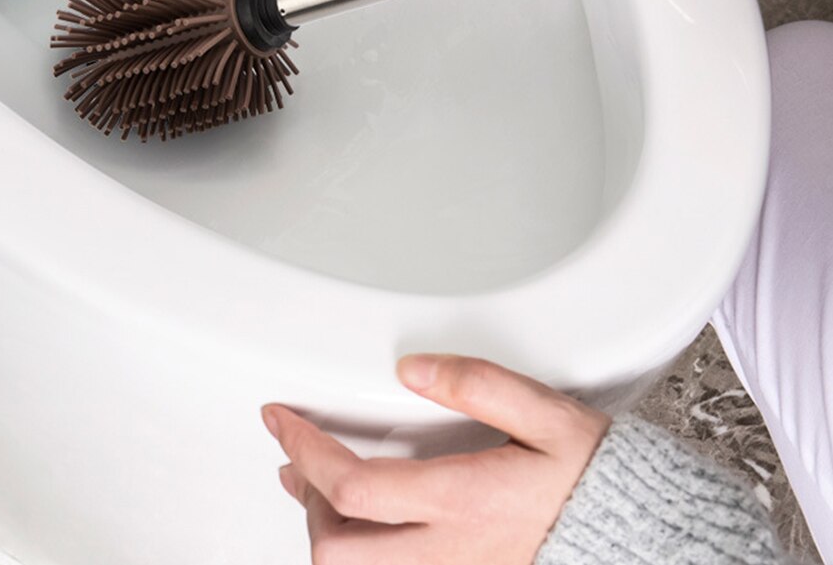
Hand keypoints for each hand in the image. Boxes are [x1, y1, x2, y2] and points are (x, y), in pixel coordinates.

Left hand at [261, 354, 609, 564]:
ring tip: (310, 485)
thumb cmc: (595, 480)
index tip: (279, 419)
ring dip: (323, 527)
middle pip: (336, 551)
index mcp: (462, 502)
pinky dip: (356, 549)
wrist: (637, 542)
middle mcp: (447, 552)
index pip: (351, 487)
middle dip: (302, 498)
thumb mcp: (547, 417)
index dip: (302, 450)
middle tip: (294, 453)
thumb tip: (413, 370)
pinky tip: (357, 524)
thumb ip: (478, 385)